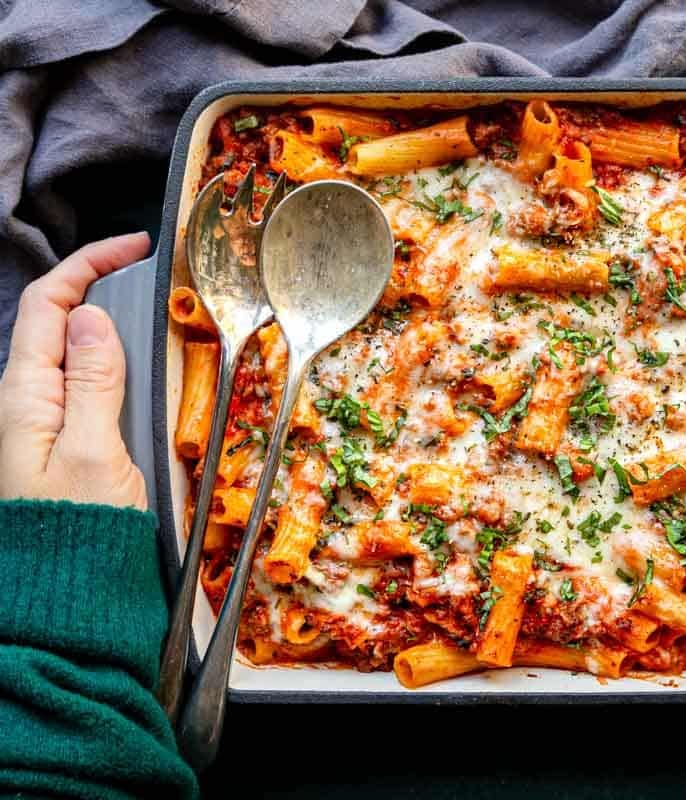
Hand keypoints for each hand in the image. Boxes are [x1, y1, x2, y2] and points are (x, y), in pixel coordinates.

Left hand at [0, 233, 151, 508]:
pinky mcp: (69, 446)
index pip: (48, 305)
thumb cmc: (77, 535)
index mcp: (25, 396)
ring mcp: (48, 425)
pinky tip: (150, 373)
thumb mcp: (91, 454)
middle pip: (59, 323)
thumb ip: (94, 383)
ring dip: (116, 328)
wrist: (67, 599)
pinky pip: (91, 388)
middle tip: (156, 279)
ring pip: (78, 354)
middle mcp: (29, 403)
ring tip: (162, 321)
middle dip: (103, 287)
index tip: (136, 247)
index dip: (88, 264)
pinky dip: (120, 365)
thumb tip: (92, 318)